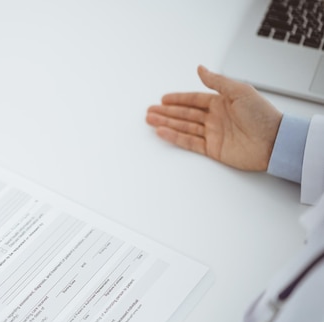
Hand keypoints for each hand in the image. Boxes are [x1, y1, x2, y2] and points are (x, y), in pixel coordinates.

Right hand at [146, 65, 282, 170]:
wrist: (274, 141)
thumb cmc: (262, 115)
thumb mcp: (239, 91)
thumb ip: (217, 81)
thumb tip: (200, 69)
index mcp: (222, 103)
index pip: (194, 100)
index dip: (178, 99)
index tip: (163, 98)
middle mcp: (215, 118)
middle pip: (185, 114)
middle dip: (167, 112)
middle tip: (150, 110)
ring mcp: (213, 134)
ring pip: (184, 127)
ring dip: (167, 123)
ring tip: (150, 120)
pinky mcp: (212, 149)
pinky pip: (189, 142)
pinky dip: (175, 137)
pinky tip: (162, 132)